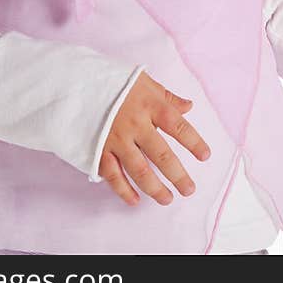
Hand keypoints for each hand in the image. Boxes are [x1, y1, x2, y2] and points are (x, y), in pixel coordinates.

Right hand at [98, 71, 210, 206]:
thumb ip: (167, 97)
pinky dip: (124, 190)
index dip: (194, 143)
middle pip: (162, 155)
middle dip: (178, 175)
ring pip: (139, 170)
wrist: (77, 82)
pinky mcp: (98, 149)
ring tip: (168, 199)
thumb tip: (188, 107)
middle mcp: (136, 124)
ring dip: (155, 188)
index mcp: (150, 105)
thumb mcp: (144, 81)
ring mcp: (116, 139)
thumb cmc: (115, 82)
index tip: (205, 156)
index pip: (179, 127)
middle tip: (189, 189)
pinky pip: (113, 175)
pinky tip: (135, 201)